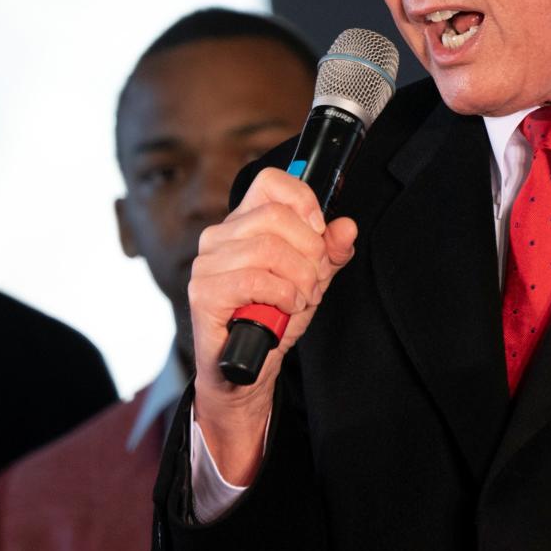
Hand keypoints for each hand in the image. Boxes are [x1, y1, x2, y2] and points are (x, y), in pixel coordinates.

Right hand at [188, 167, 356, 484]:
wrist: (248, 368)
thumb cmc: (273, 317)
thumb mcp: (312, 279)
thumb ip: (330, 252)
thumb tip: (347, 227)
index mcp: (244, 222)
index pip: (271, 182)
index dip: (303, 201)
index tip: (319, 232)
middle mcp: (220, 236)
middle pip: (276, 216)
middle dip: (309, 251)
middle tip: (312, 280)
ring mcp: (208, 263)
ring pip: (268, 249)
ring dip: (298, 279)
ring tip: (299, 299)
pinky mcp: (203, 292)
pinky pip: (255, 279)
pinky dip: (282, 296)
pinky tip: (285, 309)